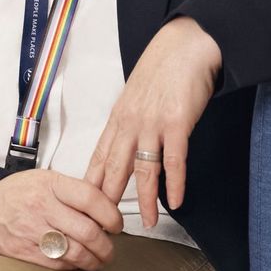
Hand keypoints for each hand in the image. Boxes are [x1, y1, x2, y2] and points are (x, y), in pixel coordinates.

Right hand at [0, 169, 123, 270]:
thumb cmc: (15, 193)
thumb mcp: (43, 178)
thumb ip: (72, 190)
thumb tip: (105, 204)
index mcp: (50, 184)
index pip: (90, 198)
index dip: (110, 214)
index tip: (116, 223)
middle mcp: (42, 207)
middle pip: (87, 231)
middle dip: (106, 245)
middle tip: (110, 247)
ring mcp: (34, 231)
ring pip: (76, 252)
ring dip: (94, 260)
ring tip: (99, 258)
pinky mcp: (27, 252)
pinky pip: (60, 264)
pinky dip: (75, 266)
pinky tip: (79, 262)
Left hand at [83, 16, 221, 227]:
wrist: (184, 46)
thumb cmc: (162, 70)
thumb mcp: (135, 97)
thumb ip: (130, 124)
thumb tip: (124, 149)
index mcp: (119, 118)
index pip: (99, 156)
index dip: (92, 183)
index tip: (85, 205)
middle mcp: (131, 123)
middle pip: (115, 168)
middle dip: (109, 199)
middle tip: (107, 224)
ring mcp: (153, 123)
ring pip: (144, 170)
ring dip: (145, 199)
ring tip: (147, 221)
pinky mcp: (177, 122)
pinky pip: (174, 160)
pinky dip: (175, 183)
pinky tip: (176, 200)